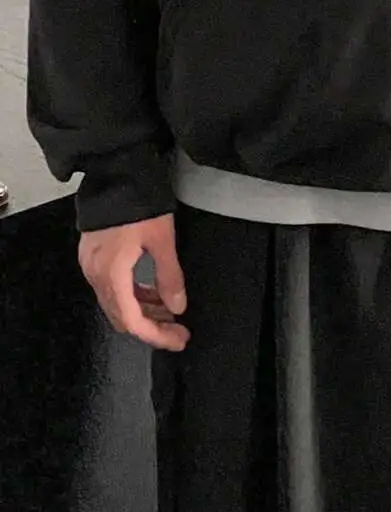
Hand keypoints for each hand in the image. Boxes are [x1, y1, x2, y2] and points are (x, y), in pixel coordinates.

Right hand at [78, 214, 189, 351]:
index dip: (157, 336)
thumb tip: (177, 307)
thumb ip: (169, 276)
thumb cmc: (138, 203)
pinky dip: (133, 294)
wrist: (114, 173)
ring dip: (143, 310)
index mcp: (111, 274)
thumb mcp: (162, 239)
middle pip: (122, 317)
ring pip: (117, 303)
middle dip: (152, 326)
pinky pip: (112, 287)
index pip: (133, 321)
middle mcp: (96, 275)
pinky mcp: (93, 256)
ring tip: (171, 310)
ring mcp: (91, 266)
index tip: (179, 339)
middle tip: (179, 329)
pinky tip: (152, 291)